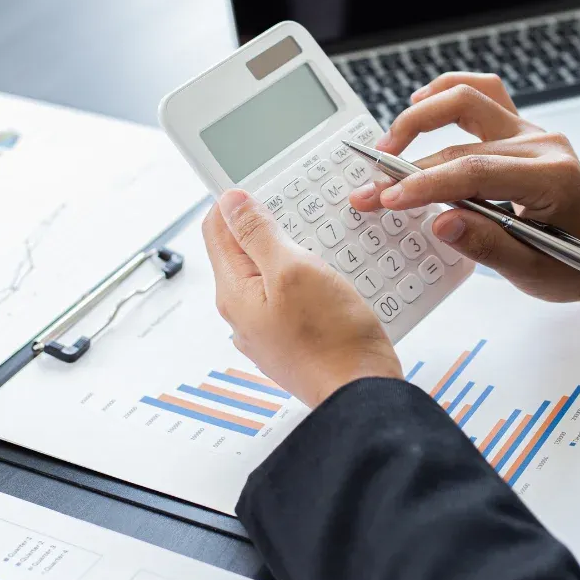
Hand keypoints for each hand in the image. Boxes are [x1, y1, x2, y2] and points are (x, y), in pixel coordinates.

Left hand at [202, 190, 402, 406]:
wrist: (362, 393)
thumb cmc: (332, 338)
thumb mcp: (294, 269)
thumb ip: (259, 234)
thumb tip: (232, 202)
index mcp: (234, 293)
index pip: (216, 230)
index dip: (236, 201)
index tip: (264, 186)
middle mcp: (243, 314)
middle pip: (243, 252)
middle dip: (269, 227)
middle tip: (300, 212)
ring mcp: (268, 331)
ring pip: (271, 275)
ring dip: (293, 253)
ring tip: (321, 245)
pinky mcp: (293, 341)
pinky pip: (292, 298)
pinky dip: (309, 281)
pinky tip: (333, 280)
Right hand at [350, 73, 579, 302]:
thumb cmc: (573, 262)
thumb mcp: (533, 272)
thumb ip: (487, 246)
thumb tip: (441, 222)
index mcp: (551, 179)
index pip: (476, 172)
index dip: (426, 184)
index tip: (388, 199)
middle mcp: (541, 145)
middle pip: (462, 139)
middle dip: (408, 166)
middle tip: (371, 190)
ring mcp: (530, 131)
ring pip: (470, 98)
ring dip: (422, 115)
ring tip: (387, 144)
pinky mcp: (518, 128)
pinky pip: (482, 93)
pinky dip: (447, 92)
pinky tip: (419, 102)